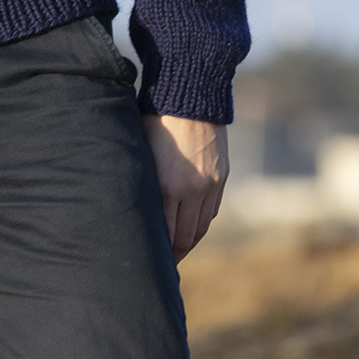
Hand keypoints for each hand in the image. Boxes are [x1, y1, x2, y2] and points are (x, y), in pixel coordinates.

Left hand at [141, 114, 228, 262]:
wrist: (189, 94)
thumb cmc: (154, 119)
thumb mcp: (142, 150)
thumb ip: (144, 182)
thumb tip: (136, 210)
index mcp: (166, 186)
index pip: (165, 235)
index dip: (159, 251)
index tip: (150, 260)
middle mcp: (191, 189)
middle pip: (185, 238)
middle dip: (174, 253)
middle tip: (163, 264)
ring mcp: (210, 184)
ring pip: (201, 228)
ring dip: (189, 241)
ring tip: (176, 250)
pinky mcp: (222, 176)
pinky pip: (212, 210)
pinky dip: (201, 222)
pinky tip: (190, 226)